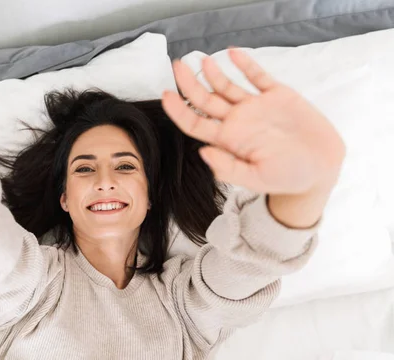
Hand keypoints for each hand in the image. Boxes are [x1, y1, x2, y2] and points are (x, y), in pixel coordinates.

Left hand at [162, 48, 345, 195]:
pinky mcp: (277, 96)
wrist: (321, 168)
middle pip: (205, 99)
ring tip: (200, 60)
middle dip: (188, 83)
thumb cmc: (287, 177)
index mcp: (229, 140)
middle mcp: (237, 121)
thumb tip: (203, 153)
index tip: (166, 94)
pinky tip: (233, 53)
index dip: (178, 110)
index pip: (194, 123)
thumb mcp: (256, 178)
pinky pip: (257, 76)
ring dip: (212, 72)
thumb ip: (229, 168)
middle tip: (177, 66)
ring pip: (226, 85)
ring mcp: (256, 107)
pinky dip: (245, 64)